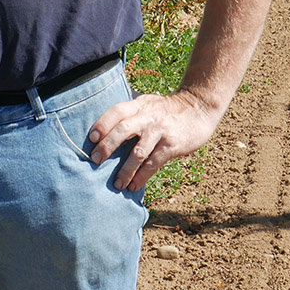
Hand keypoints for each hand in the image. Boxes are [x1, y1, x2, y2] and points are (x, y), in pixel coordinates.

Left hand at [87, 90, 220, 191]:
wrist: (198, 107)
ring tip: (116, 184)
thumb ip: (131, 111)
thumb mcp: (148, 103)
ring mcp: (160, 131)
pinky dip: (142, 176)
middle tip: (95, 160)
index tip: (91, 138)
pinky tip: (134, 186)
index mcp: (139, 105)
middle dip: (107, 146)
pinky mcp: (172, 145)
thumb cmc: (167, 109)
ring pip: (138, 152)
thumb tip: (106, 125)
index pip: (116, 111)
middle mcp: (148, 116)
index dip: (102, 123)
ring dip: (125, 170)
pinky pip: (154, 163)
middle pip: (123, 130)